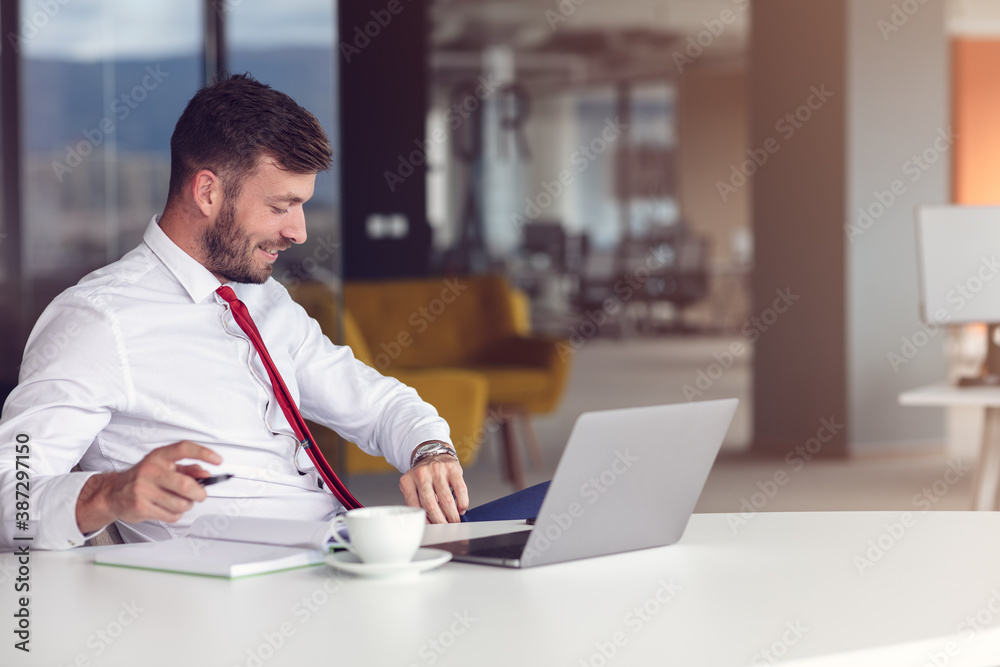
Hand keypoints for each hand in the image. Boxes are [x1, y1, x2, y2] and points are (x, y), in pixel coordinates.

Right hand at [76, 441, 221, 533]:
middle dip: (199, 493)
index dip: (203, 453)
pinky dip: (175, 514)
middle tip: (200, 495)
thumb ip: (187, 468)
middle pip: (186, 485)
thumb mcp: (164, 467)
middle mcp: (150, 470)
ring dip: (186, 505)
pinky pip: (171, 515)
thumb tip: (206, 474)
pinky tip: (167, 508)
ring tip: (179, 501)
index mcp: (159, 456)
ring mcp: (143, 489)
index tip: (218, 461)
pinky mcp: (140, 507)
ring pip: (181, 504)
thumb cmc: (144, 478)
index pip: (184, 449)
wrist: (113, 492)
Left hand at [399, 454, 468, 523]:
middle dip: (440, 522)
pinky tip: (461, 509)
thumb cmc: (422, 477)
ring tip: (454, 521)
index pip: (415, 507)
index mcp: (407, 482)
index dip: (425, 521)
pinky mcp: (452, 469)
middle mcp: (421, 475)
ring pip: (447, 500)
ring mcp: (437, 471)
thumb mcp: (412, 487)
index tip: (432, 529)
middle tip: (445, 528)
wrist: (432, 454)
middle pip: (431, 506)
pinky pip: (460, 490)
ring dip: (452, 515)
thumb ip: (415, 503)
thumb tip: (424, 525)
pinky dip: (462, 503)